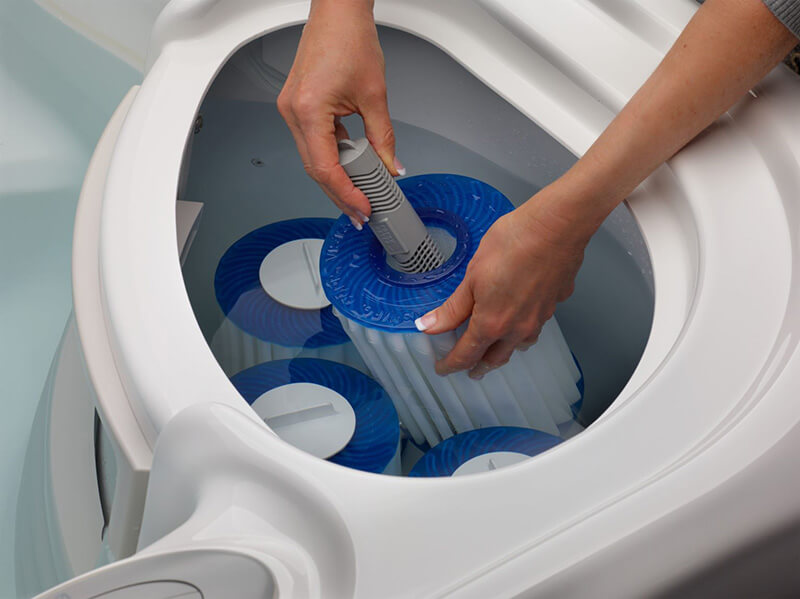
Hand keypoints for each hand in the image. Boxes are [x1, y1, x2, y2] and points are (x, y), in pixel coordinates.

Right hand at [277, 0, 401, 227]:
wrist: (337, 11)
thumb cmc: (350, 39)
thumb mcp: (375, 95)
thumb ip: (384, 138)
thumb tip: (392, 166)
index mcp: (309, 109)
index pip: (325, 167)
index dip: (346, 193)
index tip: (363, 207)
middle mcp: (293, 112)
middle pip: (315, 169)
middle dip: (339, 194)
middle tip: (360, 212)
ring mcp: (291, 109)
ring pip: (312, 158)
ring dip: (335, 179)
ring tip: (358, 196)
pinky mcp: (296, 106)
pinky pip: (312, 142)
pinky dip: (330, 158)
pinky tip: (348, 169)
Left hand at [415, 187, 589, 379]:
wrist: (556, 227)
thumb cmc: (514, 244)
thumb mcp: (472, 276)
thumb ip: (452, 308)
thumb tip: (429, 325)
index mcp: (492, 323)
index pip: (467, 355)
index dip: (452, 364)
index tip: (443, 368)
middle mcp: (518, 328)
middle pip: (495, 358)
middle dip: (479, 366)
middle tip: (470, 370)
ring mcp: (540, 318)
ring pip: (520, 345)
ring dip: (505, 351)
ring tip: (497, 349)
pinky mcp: (555, 303)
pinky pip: (537, 325)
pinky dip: (525, 330)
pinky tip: (522, 317)